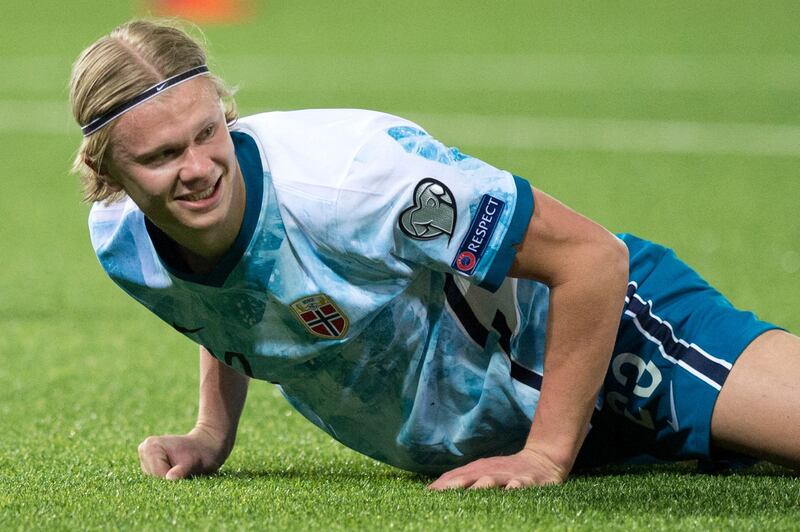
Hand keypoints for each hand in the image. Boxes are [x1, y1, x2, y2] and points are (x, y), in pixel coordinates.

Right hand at [137, 425, 231, 479]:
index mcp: (151, 446)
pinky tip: (177, 472)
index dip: (172, 479)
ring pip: (154, 481)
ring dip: (168, 481)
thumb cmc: (202, 453)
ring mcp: (145, 458)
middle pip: (153, 478)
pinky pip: (155, 480)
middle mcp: (144, 450)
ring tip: (181, 470)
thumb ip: (181, 471)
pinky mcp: (149, 465)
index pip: (157, 474)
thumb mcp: (194, 462)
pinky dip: (167, 480)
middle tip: (185, 472)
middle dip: (169, 481)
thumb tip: (169, 478)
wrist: (206, 445)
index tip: (185, 474)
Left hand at [427, 447, 568, 489]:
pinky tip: (511, 491)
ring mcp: (507, 475)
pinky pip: (519, 484)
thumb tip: (432, 491)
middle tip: (438, 495)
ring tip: (471, 491)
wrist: (542, 459)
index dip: (440, 486)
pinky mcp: (526, 480)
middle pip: (468, 477)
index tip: (424, 496)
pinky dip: (514, 487)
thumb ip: (462, 480)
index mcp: (477, 470)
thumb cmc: (506, 471)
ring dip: (481, 485)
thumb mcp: (483, 472)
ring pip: (492, 479)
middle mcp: (489, 471)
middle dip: (453, 485)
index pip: (454, 478)